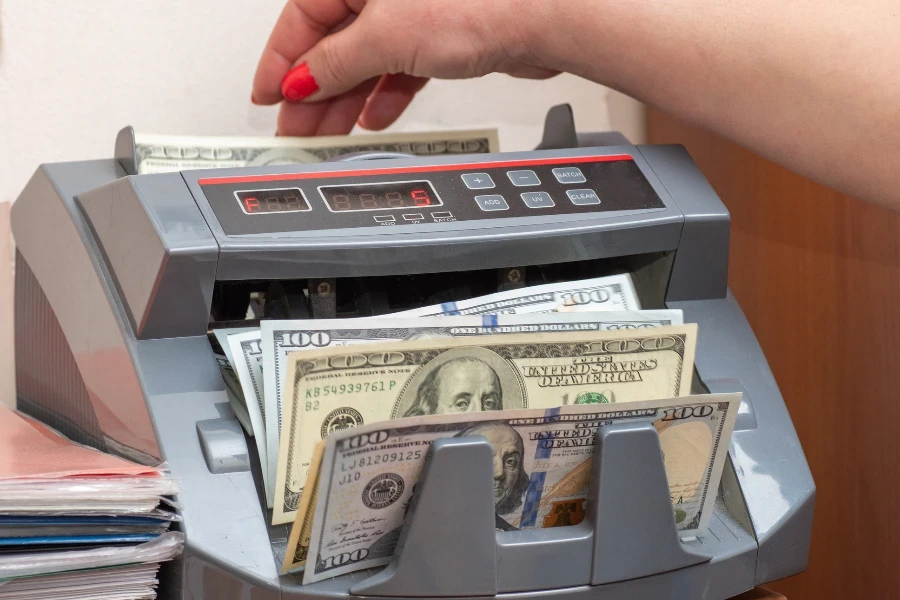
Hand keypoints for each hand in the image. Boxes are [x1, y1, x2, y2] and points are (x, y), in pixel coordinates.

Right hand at [252, 0, 559, 135]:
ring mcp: (414, 11)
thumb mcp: (387, 37)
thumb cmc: (481, 1)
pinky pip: (400, 67)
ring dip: (347, 100)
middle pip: (335, 42)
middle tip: (296, 130)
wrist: (548, 16)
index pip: (303, 16)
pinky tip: (373, 120)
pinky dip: (386, 95)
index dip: (282, 61)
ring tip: (328, 136)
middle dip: (314, 90)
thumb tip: (301, 81)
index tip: (266, 96)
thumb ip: (336, 62)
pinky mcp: (442, 34)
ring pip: (367, 60)